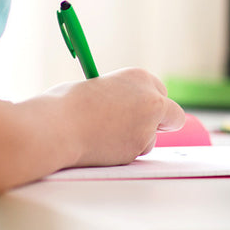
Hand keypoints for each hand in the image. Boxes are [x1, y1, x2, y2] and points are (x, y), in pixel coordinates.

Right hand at [45, 68, 184, 167]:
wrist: (57, 126)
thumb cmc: (67, 104)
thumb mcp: (98, 88)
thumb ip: (119, 98)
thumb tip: (123, 110)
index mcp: (139, 76)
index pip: (159, 91)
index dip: (149, 103)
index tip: (139, 110)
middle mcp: (150, 99)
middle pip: (172, 114)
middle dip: (159, 123)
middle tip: (138, 129)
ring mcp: (147, 126)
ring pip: (152, 139)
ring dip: (137, 140)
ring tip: (105, 137)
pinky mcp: (138, 149)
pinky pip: (135, 154)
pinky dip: (122, 153)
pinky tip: (101, 147)